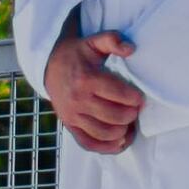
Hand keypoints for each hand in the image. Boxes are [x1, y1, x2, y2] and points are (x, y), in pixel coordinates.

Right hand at [45, 30, 146, 155]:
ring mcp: (73, 115)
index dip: (135, 98)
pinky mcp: (70, 125)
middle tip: (136, 110)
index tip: (140, 98)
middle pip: (115, 116)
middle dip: (131, 114)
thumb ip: (112, 40)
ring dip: (122, 131)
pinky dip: (107, 147)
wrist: (49, 66)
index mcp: (87, 79)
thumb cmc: (77, 54)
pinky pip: (89, 143)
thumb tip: (130, 49)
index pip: (119, 94)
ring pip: (104, 133)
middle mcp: (78, 100)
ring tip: (129, 123)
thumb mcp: (93, 41)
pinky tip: (120, 142)